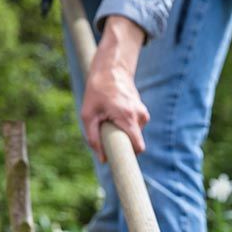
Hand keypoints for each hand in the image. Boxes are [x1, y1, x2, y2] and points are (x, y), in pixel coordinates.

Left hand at [81, 17, 148, 159]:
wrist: (112, 67)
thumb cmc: (97, 90)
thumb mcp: (88, 114)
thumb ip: (93, 139)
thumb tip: (102, 159)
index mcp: (127, 117)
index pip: (138, 147)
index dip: (131, 157)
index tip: (124, 164)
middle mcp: (140, 116)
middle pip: (135, 143)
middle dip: (122, 144)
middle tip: (108, 135)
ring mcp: (143, 113)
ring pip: (134, 135)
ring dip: (122, 133)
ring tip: (109, 119)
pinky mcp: (142, 112)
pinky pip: (134, 128)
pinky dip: (125, 126)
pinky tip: (115, 115)